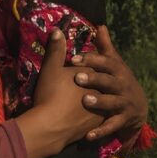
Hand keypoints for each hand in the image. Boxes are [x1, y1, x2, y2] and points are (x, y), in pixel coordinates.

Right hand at [16, 29, 103, 157]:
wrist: (51, 127)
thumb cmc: (51, 95)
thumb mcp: (51, 69)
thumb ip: (56, 50)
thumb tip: (57, 30)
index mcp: (93, 73)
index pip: (96, 64)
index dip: (88, 63)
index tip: (79, 63)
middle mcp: (102, 89)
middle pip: (103, 81)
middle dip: (97, 80)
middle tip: (85, 82)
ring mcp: (102, 107)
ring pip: (105, 99)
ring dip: (99, 98)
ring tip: (89, 99)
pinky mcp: (98, 123)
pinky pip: (100, 117)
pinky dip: (95, 115)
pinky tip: (89, 116)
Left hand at [72, 26, 148, 143]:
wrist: (138, 109)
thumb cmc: (120, 82)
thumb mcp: (115, 64)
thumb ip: (105, 47)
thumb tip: (100, 25)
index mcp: (118, 70)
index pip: (105, 62)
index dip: (90, 59)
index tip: (73, 59)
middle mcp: (122, 85)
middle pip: (108, 80)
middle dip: (94, 78)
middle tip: (77, 77)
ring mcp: (124, 103)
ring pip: (112, 102)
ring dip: (99, 102)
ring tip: (85, 101)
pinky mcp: (124, 120)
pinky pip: (112, 126)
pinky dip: (101, 131)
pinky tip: (88, 136)